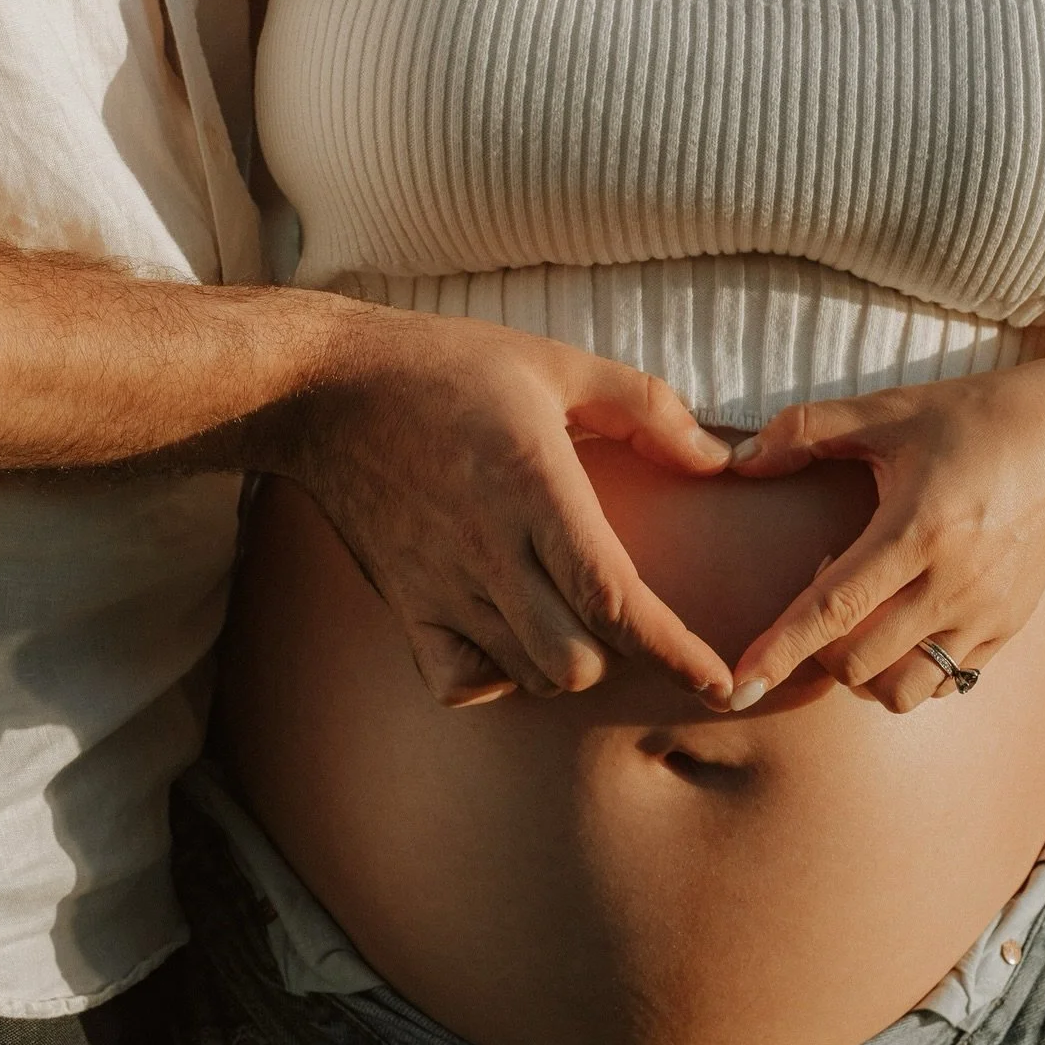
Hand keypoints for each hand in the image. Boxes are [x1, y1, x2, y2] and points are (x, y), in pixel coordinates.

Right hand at [267, 309, 735, 708]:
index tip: (717, 681)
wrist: (326, 387)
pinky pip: (460, 683)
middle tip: (628, 617)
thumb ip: (644, 405)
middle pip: (575, 661)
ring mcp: (438, 585)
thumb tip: (717, 460)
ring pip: (527, 677)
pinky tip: (511, 637)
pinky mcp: (403, 604)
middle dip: (620, 655)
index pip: (612, 596)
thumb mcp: (555, 362)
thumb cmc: (447, 367)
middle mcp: (487, 549)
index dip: (673, 650)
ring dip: (565, 663)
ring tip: (572, 617)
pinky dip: (499, 676)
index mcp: (532, 486)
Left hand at [725, 355, 1044, 712]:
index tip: (739, 686)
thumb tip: (739, 461)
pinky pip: (943, 684)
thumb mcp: (889, 409)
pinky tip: (902, 621)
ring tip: (862, 616)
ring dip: (863, 670)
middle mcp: (955, 585)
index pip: (833, 608)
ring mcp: (986, 615)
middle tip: (828, 584)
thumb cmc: (976, 416)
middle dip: (817, 648)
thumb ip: (805, 430)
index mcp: (919, 530)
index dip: (780, 651)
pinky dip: (907, 670)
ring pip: (901, 690)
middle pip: (858, 663)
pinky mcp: (1008, 630)